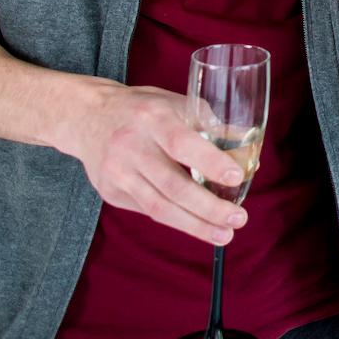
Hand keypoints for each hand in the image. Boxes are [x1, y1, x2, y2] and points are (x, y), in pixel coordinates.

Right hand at [56, 81, 247, 245]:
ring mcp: (118, 173)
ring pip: (159, 207)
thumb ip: (212, 127)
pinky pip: (148, 210)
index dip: (210, 163)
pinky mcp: (110, 192)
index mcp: (153, 118)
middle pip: (172, 185)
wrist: (88, 117)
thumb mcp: (178, 105)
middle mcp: (132, 146)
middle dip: (209, 208)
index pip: (182, 143)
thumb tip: (249, 150)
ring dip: (195, 225)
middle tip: (239, 219)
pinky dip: (176, 218)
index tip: (236, 177)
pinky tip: (197, 224)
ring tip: (224, 234)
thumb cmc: (144, 109)